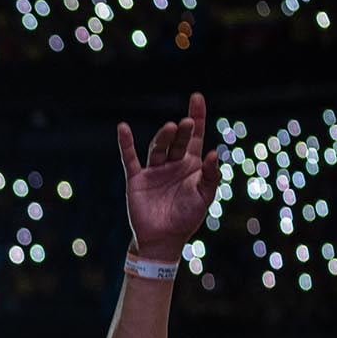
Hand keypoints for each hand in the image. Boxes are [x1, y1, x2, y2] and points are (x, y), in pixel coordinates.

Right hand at [116, 92, 220, 259]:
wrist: (163, 239)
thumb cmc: (186, 218)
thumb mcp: (205, 196)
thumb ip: (210, 175)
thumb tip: (213, 152)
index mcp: (191, 165)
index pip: (195, 137)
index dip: (197, 117)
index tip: (197, 98)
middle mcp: (172, 164)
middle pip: (177, 140)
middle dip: (182, 131)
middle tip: (186, 122)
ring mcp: (153, 170)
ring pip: (158, 148)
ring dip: (164, 137)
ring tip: (170, 128)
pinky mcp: (136, 179)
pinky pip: (130, 159)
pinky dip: (126, 144)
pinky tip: (123, 128)